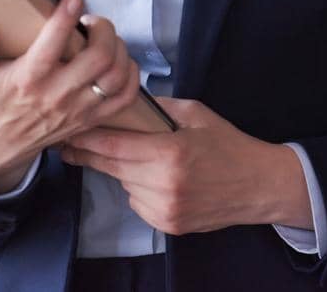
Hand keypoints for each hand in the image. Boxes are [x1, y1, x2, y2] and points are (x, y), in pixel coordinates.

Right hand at [0, 0, 141, 190]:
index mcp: (29, 78)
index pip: (52, 45)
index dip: (66, 18)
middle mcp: (58, 94)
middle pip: (99, 58)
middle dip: (103, 30)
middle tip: (91, 21)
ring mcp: (78, 109)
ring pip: (116, 76)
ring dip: (119, 50)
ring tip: (105, 39)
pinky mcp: (91, 119)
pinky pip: (125, 98)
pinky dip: (131, 76)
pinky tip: (120, 61)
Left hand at [61, 98, 312, 235]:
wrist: (258, 184)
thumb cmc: (228, 143)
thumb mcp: (197, 113)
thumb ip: (160, 107)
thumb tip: (126, 100)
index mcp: (170, 153)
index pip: (115, 147)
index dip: (87, 140)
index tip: (68, 133)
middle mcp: (163, 185)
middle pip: (112, 168)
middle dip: (91, 155)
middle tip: (71, 145)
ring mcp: (164, 209)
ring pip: (125, 186)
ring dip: (125, 172)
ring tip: (146, 160)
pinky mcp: (167, 225)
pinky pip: (138, 203)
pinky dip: (141, 190)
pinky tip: (161, 180)